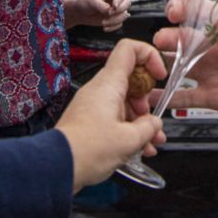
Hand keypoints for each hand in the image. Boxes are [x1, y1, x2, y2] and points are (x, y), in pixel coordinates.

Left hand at [55, 39, 166, 191]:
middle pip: (131, 80)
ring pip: (125, 102)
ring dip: (141, 121)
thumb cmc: (86, 150)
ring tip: (150, 142)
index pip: (129, 50)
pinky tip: (139, 149)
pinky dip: (129, 129)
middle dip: (147, 100)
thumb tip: (155, 124)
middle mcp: (99, 90)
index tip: (160, 75)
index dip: (150, 56)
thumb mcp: (129, 139)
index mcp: (109, 84)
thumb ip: (149, 127)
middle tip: (151, 120)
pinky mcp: (89, 121)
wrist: (57, 168)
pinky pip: (115, 117)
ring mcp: (93, 105)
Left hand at [65, 0, 130, 31]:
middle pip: (127, 3)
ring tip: (103, 23)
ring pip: (124, 15)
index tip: (114, 7)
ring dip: (115, 21)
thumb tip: (110, 12)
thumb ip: (101, 6)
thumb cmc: (85, 2)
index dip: (119, 0)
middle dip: (119, 11)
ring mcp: (117, 9)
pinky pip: (120, 24)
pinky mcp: (116, 18)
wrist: (80, 12)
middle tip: (108, 15)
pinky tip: (104, 29)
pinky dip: (113, 27)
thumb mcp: (91, 1)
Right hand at [150, 0, 217, 113]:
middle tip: (160, 41)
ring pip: (177, 66)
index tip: (175, 11)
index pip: (196, 11)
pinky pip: (184, 96)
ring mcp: (209, 71)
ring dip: (161, 66)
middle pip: (180, 40)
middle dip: (167, 38)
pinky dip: (167, 97)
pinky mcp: (211, 95)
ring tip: (147, 68)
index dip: (183, 9)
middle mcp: (211, 47)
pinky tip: (151, 98)